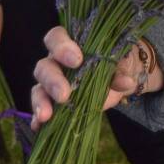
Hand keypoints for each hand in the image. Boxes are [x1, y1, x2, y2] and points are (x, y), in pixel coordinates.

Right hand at [30, 27, 159, 130]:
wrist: (121, 80)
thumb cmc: (118, 62)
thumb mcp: (123, 63)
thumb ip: (122, 69)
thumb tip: (125, 81)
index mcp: (71, 43)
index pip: (56, 37)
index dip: (62, 47)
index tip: (77, 60)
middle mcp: (56, 62)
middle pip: (44, 66)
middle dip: (52, 80)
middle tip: (64, 95)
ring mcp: (51, 83)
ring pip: (39, 88)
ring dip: (41, 101)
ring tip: (47, 115)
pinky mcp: (53, 103)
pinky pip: (40, 109)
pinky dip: (38, 118)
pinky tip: (39, 126)